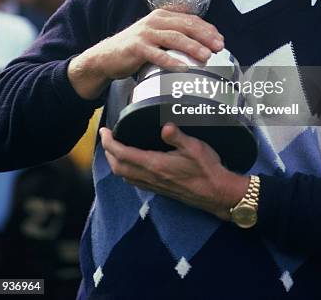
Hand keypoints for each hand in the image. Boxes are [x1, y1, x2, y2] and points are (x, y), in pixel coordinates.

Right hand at [68, 9, 223, 99]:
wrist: (106, 56)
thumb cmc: (136, 49)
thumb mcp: (157, 37)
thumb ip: (175, 37)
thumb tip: (202, 46)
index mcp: (162, 16)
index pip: (191, 19)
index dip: (208, 29)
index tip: (221, 40)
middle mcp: (155, 21)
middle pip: (186, 26)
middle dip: (205, 36)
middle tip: (219, 47)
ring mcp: (145, 34)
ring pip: (174, 38)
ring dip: (192, 47)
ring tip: (206, 56)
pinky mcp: (136, 47)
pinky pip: (157, 54)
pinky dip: (171, 61)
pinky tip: (183, 68)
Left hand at [99, 123, 248, 219]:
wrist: (216, 193)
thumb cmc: (207, 169)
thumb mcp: (195, 147)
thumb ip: (178, 136)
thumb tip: (165, 127)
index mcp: (156, 164)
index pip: (123, 154)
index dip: (109, 142)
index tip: (104, 131)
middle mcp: (151, 177)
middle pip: (118, 167)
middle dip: (108, 152)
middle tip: (106, 138)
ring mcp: (154, 185)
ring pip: (124, 176)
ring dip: (115, 163)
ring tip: (114, 149)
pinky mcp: (160, 190)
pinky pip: (134, 181)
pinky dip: (125, 171)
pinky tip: (132, 165)